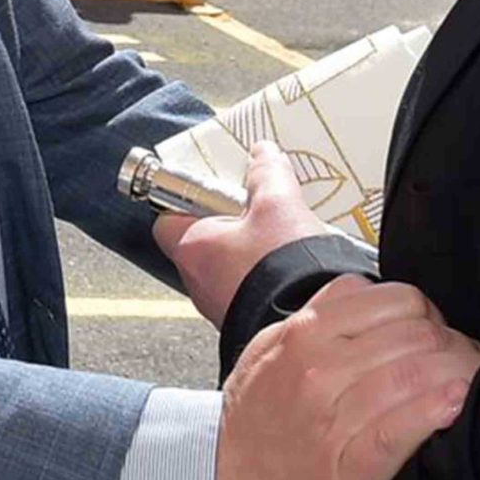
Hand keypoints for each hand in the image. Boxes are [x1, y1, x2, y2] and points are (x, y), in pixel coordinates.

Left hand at [157, 140, 326, 324]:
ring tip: (283, 237)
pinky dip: (265, 276)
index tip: (211, 188)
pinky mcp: (247, 320)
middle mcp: (199, 282)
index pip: (167, 219)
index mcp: (194, 248)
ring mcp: (221, 306)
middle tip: (257, 208)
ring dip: (250, 252)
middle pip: (202, 241)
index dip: (186, 200)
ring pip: (227, 267)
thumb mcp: (279, 203)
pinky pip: (248, 289)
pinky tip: (293, 266)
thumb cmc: (283, 268)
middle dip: (229, 224)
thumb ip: (267, 173)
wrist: (313, 325)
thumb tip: (262, 154)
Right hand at [214, 275, 479, 479]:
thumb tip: (372, 291)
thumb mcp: (272, 348)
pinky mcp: (350, 466)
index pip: (397, 299)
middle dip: (453, 345)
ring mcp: (333, 417)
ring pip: (418, 373)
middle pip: (417, 334)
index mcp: (305, 332)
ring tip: (468, 386)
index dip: (429, 314)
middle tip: (463, 364)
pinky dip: (440, 410)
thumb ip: (320, 314)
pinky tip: (456, 407)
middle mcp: (319, 367)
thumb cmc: (254, 422)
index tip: (435, 335)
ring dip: (458, 376)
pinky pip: (406, 425)